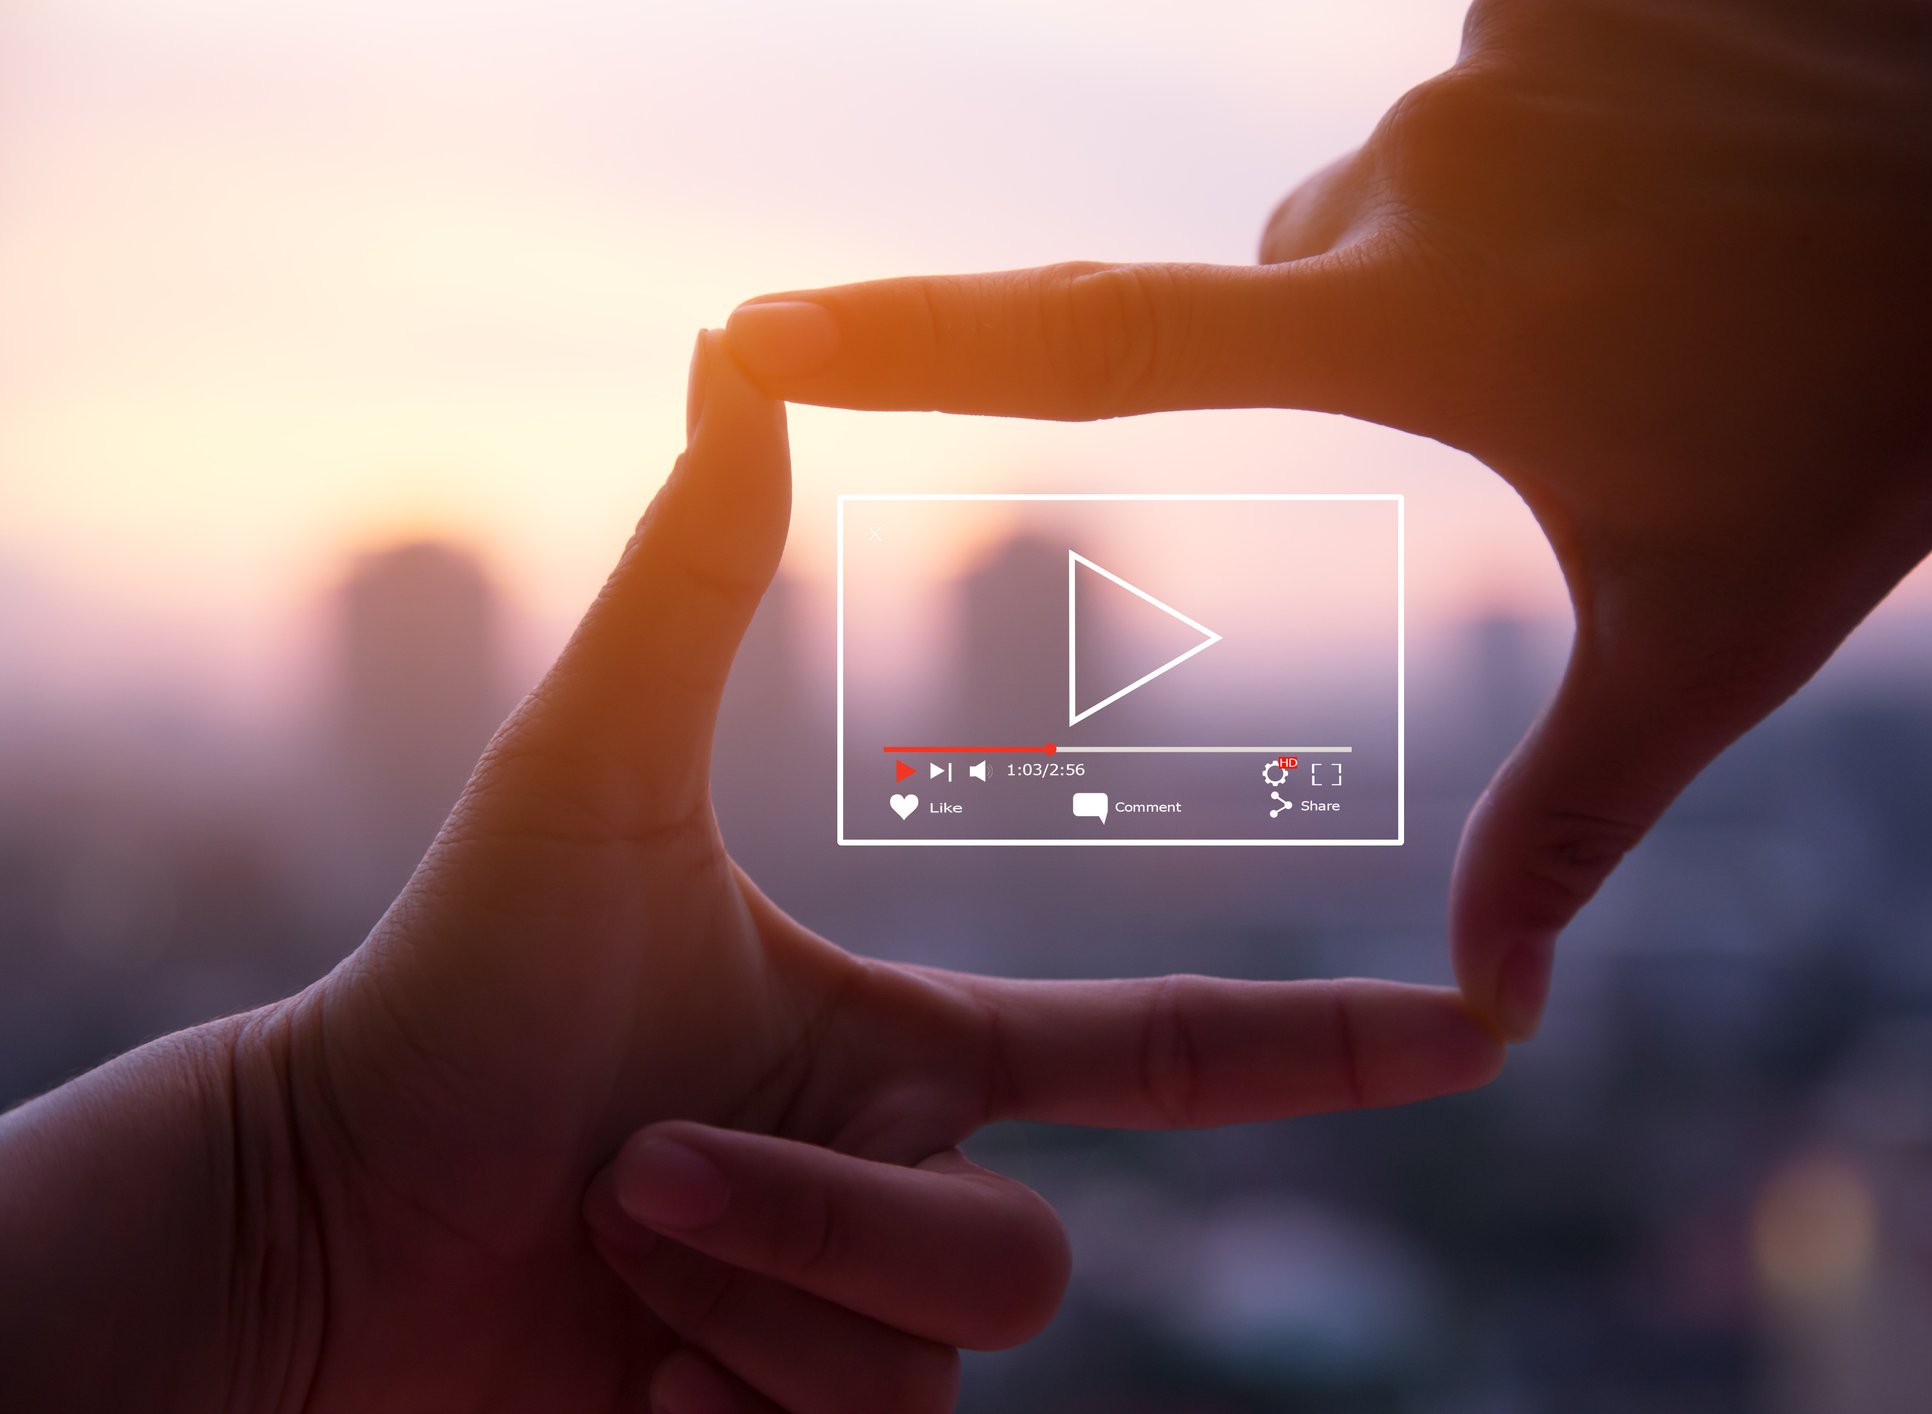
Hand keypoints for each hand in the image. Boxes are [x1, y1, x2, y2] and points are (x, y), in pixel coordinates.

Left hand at [0, 335, 1503, 1413]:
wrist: (313, 1224)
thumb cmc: (446, 997)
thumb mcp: (591, 782)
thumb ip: (693, 580)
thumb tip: (742, 355)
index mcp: (913, 1062)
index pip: (1164, 1054)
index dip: (1333, 1046)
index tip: (1487, 1019)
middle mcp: (908, 1204)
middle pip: (1012, 1274)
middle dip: (810, 1221)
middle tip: (629, 1172)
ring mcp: (851, 1348)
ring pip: (919, 1381)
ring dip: (731, 1299)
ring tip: (598, 1249)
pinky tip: (607, 1375)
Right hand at [714, 0, 1931, 1039]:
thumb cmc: (1880, 429)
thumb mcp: (1707, 642)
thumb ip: (1568, 823)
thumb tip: (1500, 1009)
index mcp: (1412, 335)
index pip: (1097, 342)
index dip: (910, 344)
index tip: (756, 329)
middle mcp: (1416, 173)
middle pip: (1304, 262)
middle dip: (1403, 322)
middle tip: (1594, 350)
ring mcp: (1496, 47)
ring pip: (1404, 169)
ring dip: (1496, 227)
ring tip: (1676, 258)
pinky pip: (1483, 65)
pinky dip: (1555, 121)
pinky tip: (1705, 149)